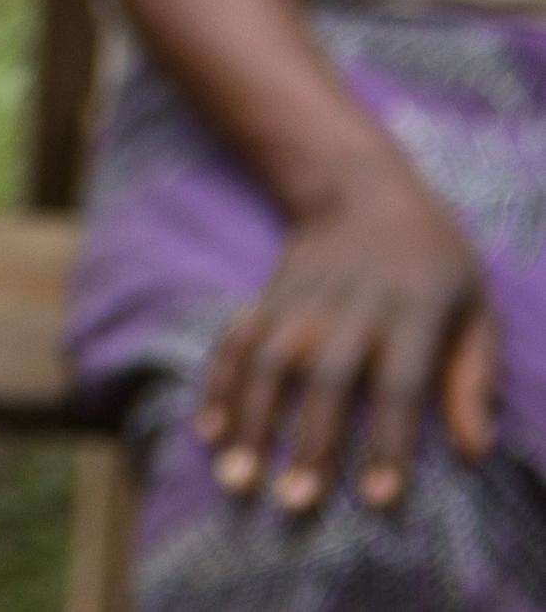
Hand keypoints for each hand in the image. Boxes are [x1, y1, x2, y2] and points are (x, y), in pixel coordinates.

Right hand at [199, 162, 498, 516]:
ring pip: (269, 362)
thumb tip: (474, 451)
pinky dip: (218, 384)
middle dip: (309, 443)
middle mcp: (351, 307)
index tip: (379, 500)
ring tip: (238, 478)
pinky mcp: (267, 296)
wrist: (358, 184)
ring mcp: (301, 299)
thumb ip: (474, 377)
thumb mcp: (476, 307)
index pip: (401, 385)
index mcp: (413, 311)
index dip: (389, 442)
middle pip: (326, 379)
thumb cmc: (434, 260)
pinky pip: (236, 341)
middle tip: (294, 502)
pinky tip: (209, 430)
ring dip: (251, 421)